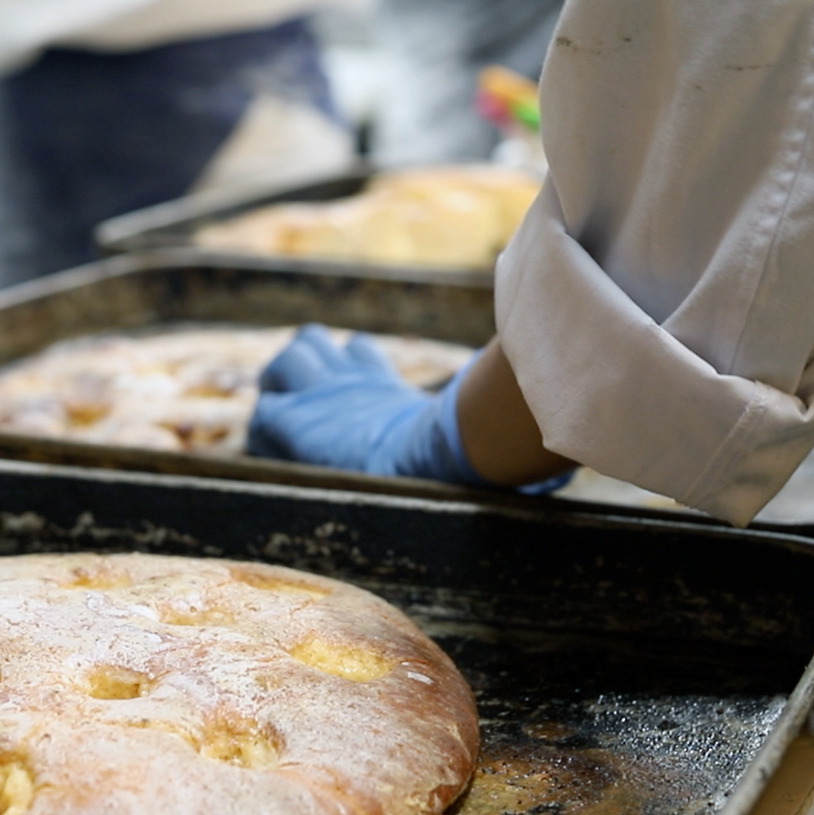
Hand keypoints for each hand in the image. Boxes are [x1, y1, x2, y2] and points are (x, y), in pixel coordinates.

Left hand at [248, 325, 483, 482]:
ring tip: (288, 417)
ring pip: (285, 362)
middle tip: (308, 397)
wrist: (428, 456)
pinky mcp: (291, 421)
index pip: (355, 353)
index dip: (351, 365)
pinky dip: (265, 433)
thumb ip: (481, 435)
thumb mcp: (464, 434)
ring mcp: (317, 397)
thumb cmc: (454, 453)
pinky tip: (278, 454)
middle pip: (312, 340)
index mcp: (381, 384)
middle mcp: (346, 379)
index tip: (356, 388)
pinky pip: (263, 416)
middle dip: (307, 361)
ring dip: (281, 384)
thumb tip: (551, 474)